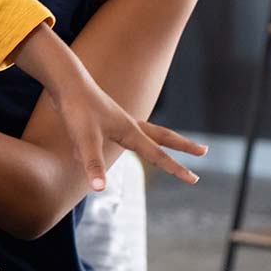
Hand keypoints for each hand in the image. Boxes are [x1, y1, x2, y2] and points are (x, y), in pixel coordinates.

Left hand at [50, 71, 204, 189]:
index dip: (176, 169)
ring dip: (159, 141)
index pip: (159, 155)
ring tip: (169, 148)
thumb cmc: (77, 110)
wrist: (66, 82)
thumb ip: (93, 164)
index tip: (195, 180)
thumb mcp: (85, 140)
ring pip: (146, 133)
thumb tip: (99, 188)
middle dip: (183, 146)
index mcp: (130, 131)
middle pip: (164, 136)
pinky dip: (116, 144)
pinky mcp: (105, 118)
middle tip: (204, 151)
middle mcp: (128, 124)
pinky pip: (117, 135)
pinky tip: (94, 149)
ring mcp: (118, 120)